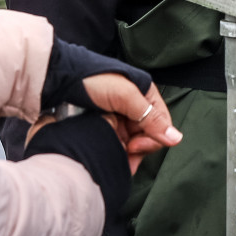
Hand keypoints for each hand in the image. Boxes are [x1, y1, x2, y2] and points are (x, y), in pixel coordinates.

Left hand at [28, 75, 180, 174]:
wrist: (58, 78)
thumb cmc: (92, 80)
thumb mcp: (124, 96)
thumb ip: (150, 117)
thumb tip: (177, 139)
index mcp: (145, 94)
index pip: (161, 124)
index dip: (152, 139)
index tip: (134, 147)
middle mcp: (134, 105)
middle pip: (147, 134)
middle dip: (137, 148)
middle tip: (123, 152)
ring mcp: (119, 116)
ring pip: (131, 141)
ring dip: (125, 152)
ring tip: (113, 157)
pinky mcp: (105, 123)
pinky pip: (116, 141)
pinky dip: (114, 150)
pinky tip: (107, 156)